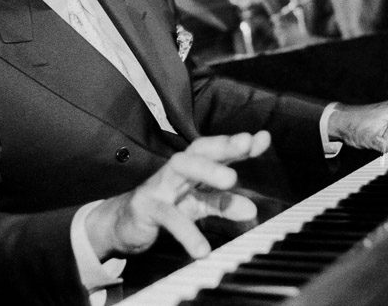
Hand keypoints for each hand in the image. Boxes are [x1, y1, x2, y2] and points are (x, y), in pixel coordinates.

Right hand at [86, 131, 270, 260]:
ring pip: (182, 167)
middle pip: (199, 148)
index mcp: (192, 168)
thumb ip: (224, 204)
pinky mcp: (147, 207)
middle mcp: (177, 171)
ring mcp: (160, 185)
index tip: (263, 139)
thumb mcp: (199, 206)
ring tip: (232, 180)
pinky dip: (187, 232)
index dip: (238, 144)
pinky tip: (202, 249)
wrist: (124, 225)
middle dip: (223, 144)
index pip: (216, 150)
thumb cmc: (167, 208)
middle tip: (245, 143)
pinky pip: (169, 217)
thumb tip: (251, 208)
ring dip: (207, 170)